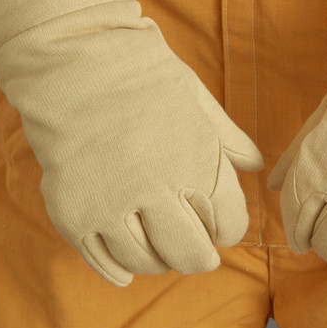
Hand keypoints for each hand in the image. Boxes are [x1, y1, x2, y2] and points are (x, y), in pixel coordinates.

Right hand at [0, 0, 263, 286]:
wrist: (69, 57)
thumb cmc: (140, 71)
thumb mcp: (197, 98)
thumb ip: (227, 139)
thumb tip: (257, 167)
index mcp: (197, 162)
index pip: (230, 224)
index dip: (227, 228)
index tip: (219, 224)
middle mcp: (157, 191)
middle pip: (191, 254)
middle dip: (199, 256)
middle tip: (196, 252)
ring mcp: (112, 205)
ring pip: (146, 262)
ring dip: (158, 260)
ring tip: (157, 247)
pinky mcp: (74, 213)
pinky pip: (101, 261)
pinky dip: (117, 270)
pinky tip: (125, 268)